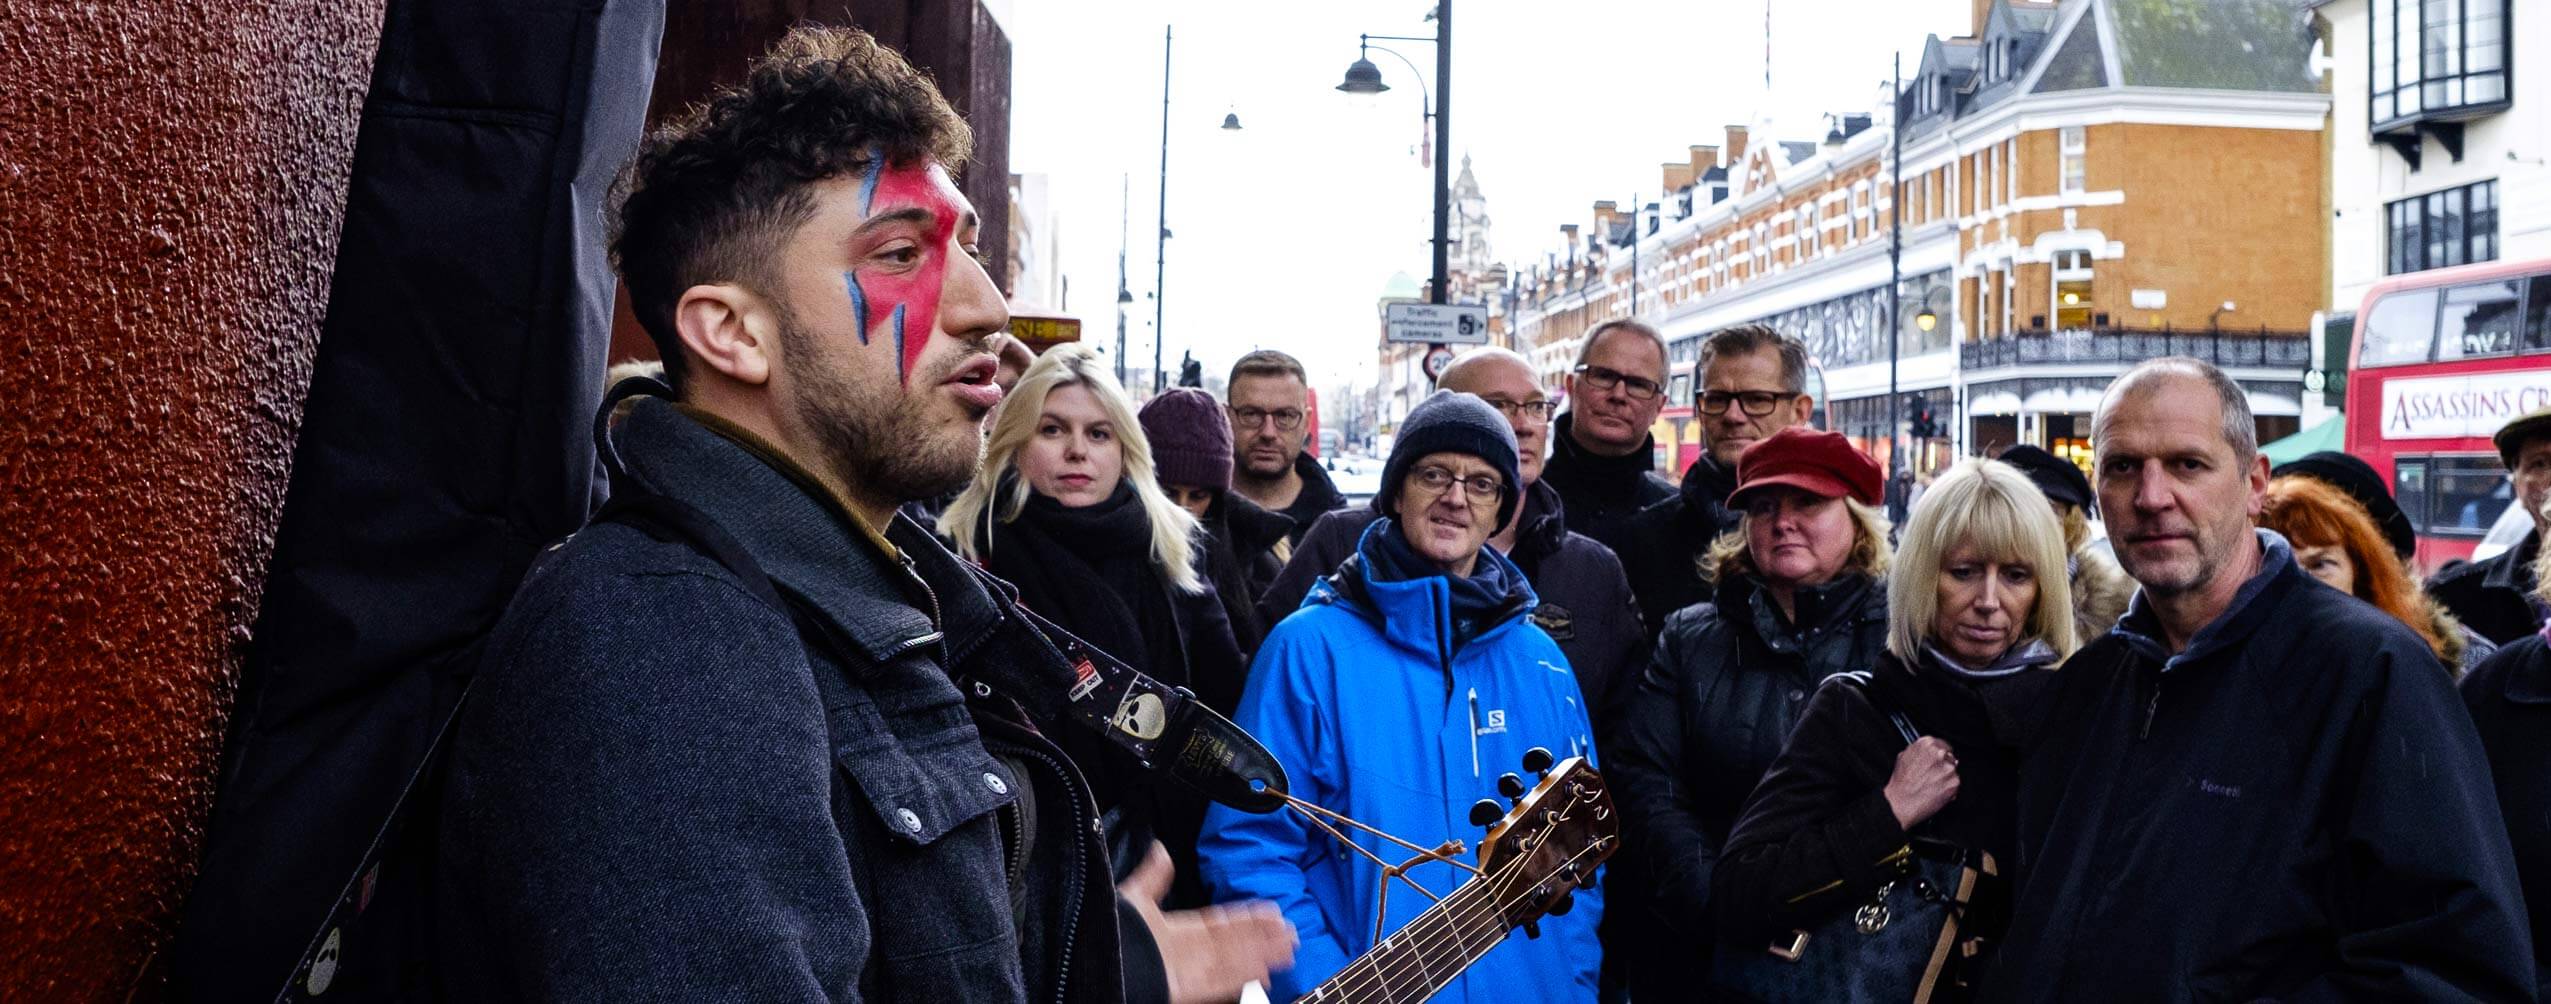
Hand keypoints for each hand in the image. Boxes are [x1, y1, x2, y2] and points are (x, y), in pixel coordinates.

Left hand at [1123, 841, 1297, 1003]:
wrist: (1101, 961)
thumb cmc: (1113, 934)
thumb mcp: (1134, 898)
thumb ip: (1153, 877)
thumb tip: (1160, 850)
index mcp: (1178, 931)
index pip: (1221, 923)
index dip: (1247, 919)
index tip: (1270, 912)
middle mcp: (1190, 952)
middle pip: (1236, 944)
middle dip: (1263, 938)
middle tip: (1290, 932)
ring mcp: (1192, 972)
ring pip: (1236, 962)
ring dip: (1263, 955)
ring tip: (1288, 948)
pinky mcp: (1189, 989)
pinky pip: (1223, 982)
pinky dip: (1244, 976)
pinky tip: (1265, 973)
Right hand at [1882, 737, 1960, 829]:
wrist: (1901, 804)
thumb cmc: (1900, 784)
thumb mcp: (1903, 758)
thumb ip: (1920, 751)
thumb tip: (1930, 752)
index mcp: (1926, 744)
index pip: (1943, 745)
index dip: (1940, 755)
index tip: (1937, 762)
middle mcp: (1939, 753)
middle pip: (1949, 757)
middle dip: (1943, 766)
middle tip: (1932, 776)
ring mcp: (1948, 768)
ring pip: (1952, 771)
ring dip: (1945, 778)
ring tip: (1931, 786)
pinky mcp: (1954, 782)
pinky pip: (1955, 784)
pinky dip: (1948, 789)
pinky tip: (1935, 792)